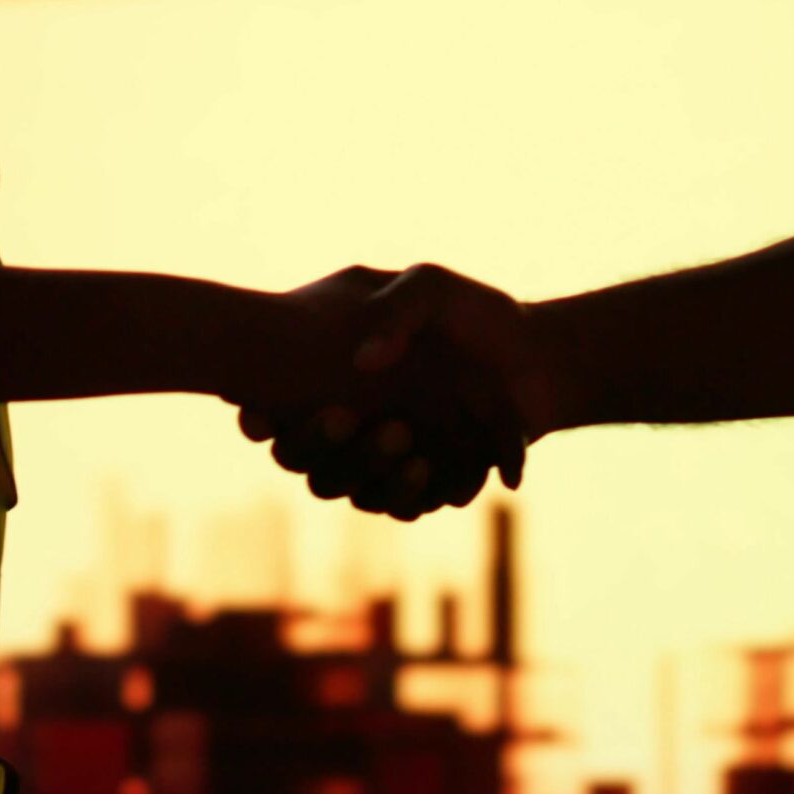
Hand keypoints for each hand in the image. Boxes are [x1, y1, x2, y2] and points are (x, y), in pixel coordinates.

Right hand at [239, 263, 553, 520]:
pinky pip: (404, 504)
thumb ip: (398, 309)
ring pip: (348, 487)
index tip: (256, 412)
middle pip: (301, 456)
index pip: (275, 403)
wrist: (538, 358)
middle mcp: (351, 422)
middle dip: (314, 442)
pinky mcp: (424, 484)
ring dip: (368, 469)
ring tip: (408, 447)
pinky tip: (436, 467)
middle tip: (342, 413)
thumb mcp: (432, 289)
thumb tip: (362, 360)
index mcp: (337, 374)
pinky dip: (416, 491)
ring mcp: (384, 458)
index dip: (257, 413)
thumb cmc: (474, 316)